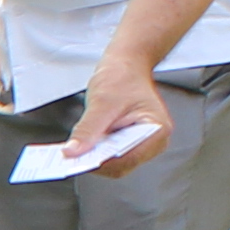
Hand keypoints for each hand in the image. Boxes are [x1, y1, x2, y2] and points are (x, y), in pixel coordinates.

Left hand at [73, 57, 172, 179]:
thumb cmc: (123, 77)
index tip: (79, 161)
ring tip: (78, 148)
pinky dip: (97, 152)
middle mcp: (154, 141)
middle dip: (98, 161)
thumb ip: (87, 129)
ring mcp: (143, 144)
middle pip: (123, 164)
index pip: (129, 158)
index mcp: (157, 129)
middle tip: (73, 156)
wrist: (127, 65)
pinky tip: (84, 145)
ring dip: (96, 157)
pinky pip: (112, 155)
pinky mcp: (130, 143)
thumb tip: (72, 152)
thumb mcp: (102, 102)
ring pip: (116, 163)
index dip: (104, 162)